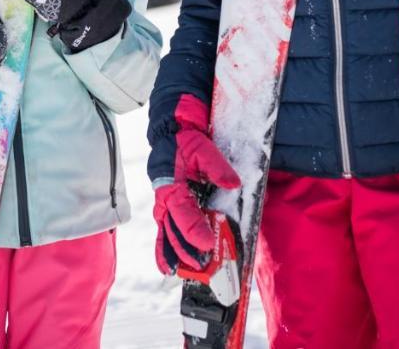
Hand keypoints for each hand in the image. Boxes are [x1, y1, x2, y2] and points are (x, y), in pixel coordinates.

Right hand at [153, 95, 240, 274]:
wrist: (172, 126)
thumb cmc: (185, 137)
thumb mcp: (202, 146)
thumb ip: (216, 165)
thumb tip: (232, 184)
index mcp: (171, 183)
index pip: (183, 212)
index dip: (195, 229)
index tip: (208, 244)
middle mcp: (165, 196)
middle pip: (173, 228)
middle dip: (185, 249)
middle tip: (200, 267)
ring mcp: (166, 201)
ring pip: (167, 231)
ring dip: (173, 252)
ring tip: (179, 272)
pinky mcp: (170, 202)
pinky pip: (166, 228)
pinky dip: (166, 246)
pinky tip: (169, 264)